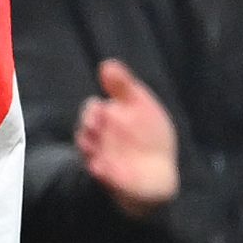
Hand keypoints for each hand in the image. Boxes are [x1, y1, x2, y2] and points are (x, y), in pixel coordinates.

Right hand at [77, 60, 180, 214]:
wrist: (159, 171)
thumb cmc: (148, 134)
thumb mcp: (140, 104)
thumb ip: (124, 85)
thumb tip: (106, 64)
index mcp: (106, 117)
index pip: (91, 109)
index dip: (93, 110)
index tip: (102, 110)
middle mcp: (100, 137)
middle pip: (84, 129)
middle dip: (88, 127)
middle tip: (96, 126)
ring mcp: (102, 157)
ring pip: (87, 151)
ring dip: (88, 148)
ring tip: (95, 149)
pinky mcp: (108, 178)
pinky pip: (98, 173)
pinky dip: (98, 169)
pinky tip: (101, 167)